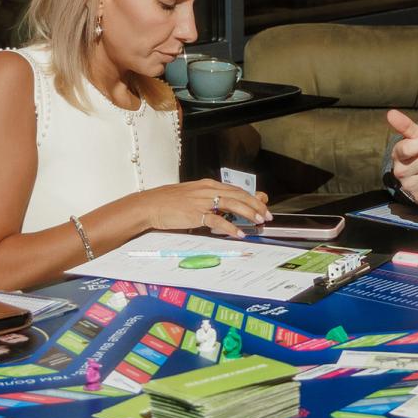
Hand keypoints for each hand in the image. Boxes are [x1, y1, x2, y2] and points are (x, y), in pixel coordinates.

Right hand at [133, 180, 270, 236]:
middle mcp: (207, 190)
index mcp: (207, 184)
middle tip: (267, 215)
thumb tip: (222, 207)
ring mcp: (202, 201)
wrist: (150, 204)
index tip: (263, 204)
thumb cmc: (168, 202)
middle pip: (239, 195)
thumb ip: (208, 199)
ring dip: (249, 213)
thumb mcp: (192, 196)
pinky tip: (239, 233)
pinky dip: (231, 227)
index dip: (252, 197)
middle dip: (256, 205)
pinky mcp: (196, 214)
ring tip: (259, 221)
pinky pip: (218, 221)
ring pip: (233, 204)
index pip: (236, 189)